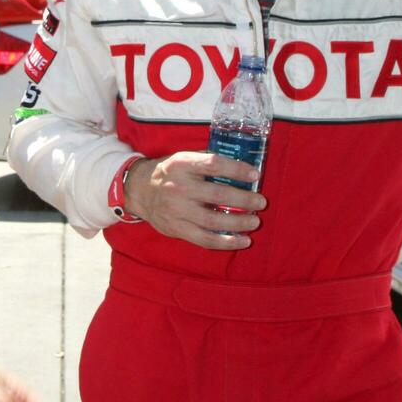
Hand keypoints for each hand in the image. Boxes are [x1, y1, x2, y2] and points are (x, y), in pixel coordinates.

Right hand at [124, 152, 265, 249]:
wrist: (140, 190)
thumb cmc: (170, 173)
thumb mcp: (183, 159)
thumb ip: (207, 162)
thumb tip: (242, 169)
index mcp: (182, 165)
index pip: (213, 164)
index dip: (236, 169)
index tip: (255, 175)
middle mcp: (179, 187)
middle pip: (217, 195)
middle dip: (244, 200)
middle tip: (261, 202)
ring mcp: (177, 211)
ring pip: (213, 220)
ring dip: (239, 222)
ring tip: (255, 222)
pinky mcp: (177, 229)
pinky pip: (205, 239)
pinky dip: (226, 242)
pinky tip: (243, 241)